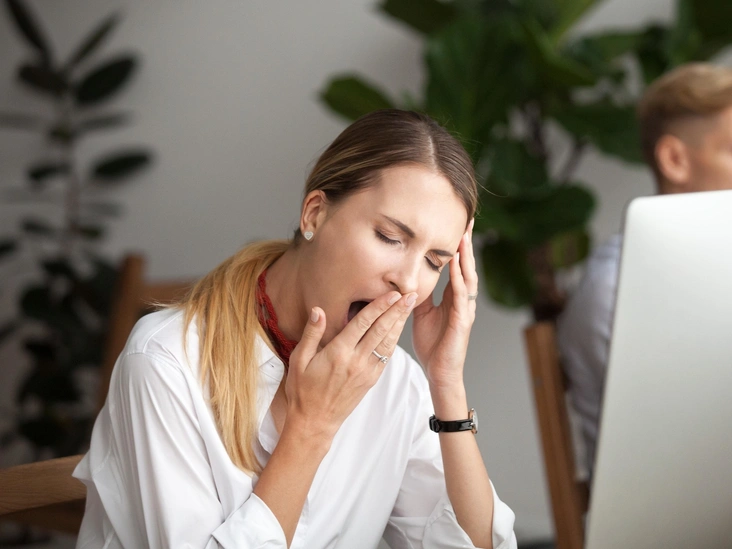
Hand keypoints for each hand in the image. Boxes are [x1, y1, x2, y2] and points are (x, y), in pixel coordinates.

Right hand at [285, 290, 416, 440]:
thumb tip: (319, 310)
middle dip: (397, 310)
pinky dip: (394, 340)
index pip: (364, 323)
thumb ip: (312, 333)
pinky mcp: (371, 380)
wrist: (314, 421)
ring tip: (409, 307)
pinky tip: (399, 330)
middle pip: (381, 330)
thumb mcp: (299, 360)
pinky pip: (386, 357)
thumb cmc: (303, 390)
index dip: (380, 306)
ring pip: (388, 343)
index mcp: (338, 353)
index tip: (392, 293)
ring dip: (400, 323)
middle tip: (410, 294)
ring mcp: (366, 372)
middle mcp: (356, 361)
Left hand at [412, 219, 476, 388]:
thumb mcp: (420, 312)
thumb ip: (418, 294)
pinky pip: (461, 297)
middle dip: (467, 243)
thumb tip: (407, 277)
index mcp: (453, 297)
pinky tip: (457, 267)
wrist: (439, 372)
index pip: (457, 266)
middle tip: (468, 220)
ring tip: (464, 237)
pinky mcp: (462, 321)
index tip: (457, 224)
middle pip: (467, 266)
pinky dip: (460, 280)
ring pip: (468, 277)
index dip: (457, 246)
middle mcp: (463, 300)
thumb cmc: (432, 344)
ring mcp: (465, 310)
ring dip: (466, 257)